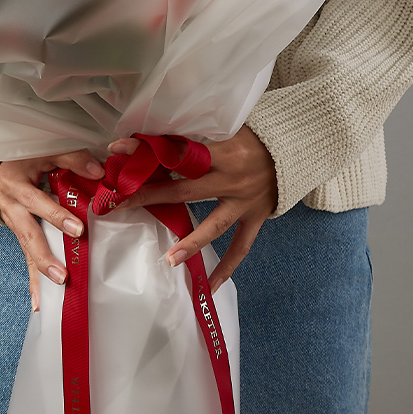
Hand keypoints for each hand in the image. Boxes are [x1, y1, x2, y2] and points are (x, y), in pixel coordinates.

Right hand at [0, 150, 104, 310]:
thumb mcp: (45, 149)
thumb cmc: (24, 154)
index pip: (38, 201)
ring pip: (26, 250)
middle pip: (28, 235)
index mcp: (16, 184)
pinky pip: (25, 256)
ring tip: (58, 289)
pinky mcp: (17, 232)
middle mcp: (10, 207)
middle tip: (64, 276)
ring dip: (40, 272)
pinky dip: (32, 279)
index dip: (57, 215)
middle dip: (45, 257)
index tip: (78, 230)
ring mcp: (12, 222)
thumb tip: (99, 173)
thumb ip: (72, 159)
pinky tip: (39, 302)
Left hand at [109, 128, 277, 293]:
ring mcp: (244, 201)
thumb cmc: (255, 135)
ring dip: (190, 242)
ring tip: (168, 260)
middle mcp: (231, 178)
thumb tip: (156, 140)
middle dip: (149, 196)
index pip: (177, 152)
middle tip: (119, 204)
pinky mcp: (256, 217)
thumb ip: (197, 138)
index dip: (147, 150)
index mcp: (222, 151)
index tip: (117, 151)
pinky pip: (241, 246)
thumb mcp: (227, 128)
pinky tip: (211, 286)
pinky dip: (228, 266)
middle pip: (184, 190)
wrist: (295, 148)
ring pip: (213, 225)